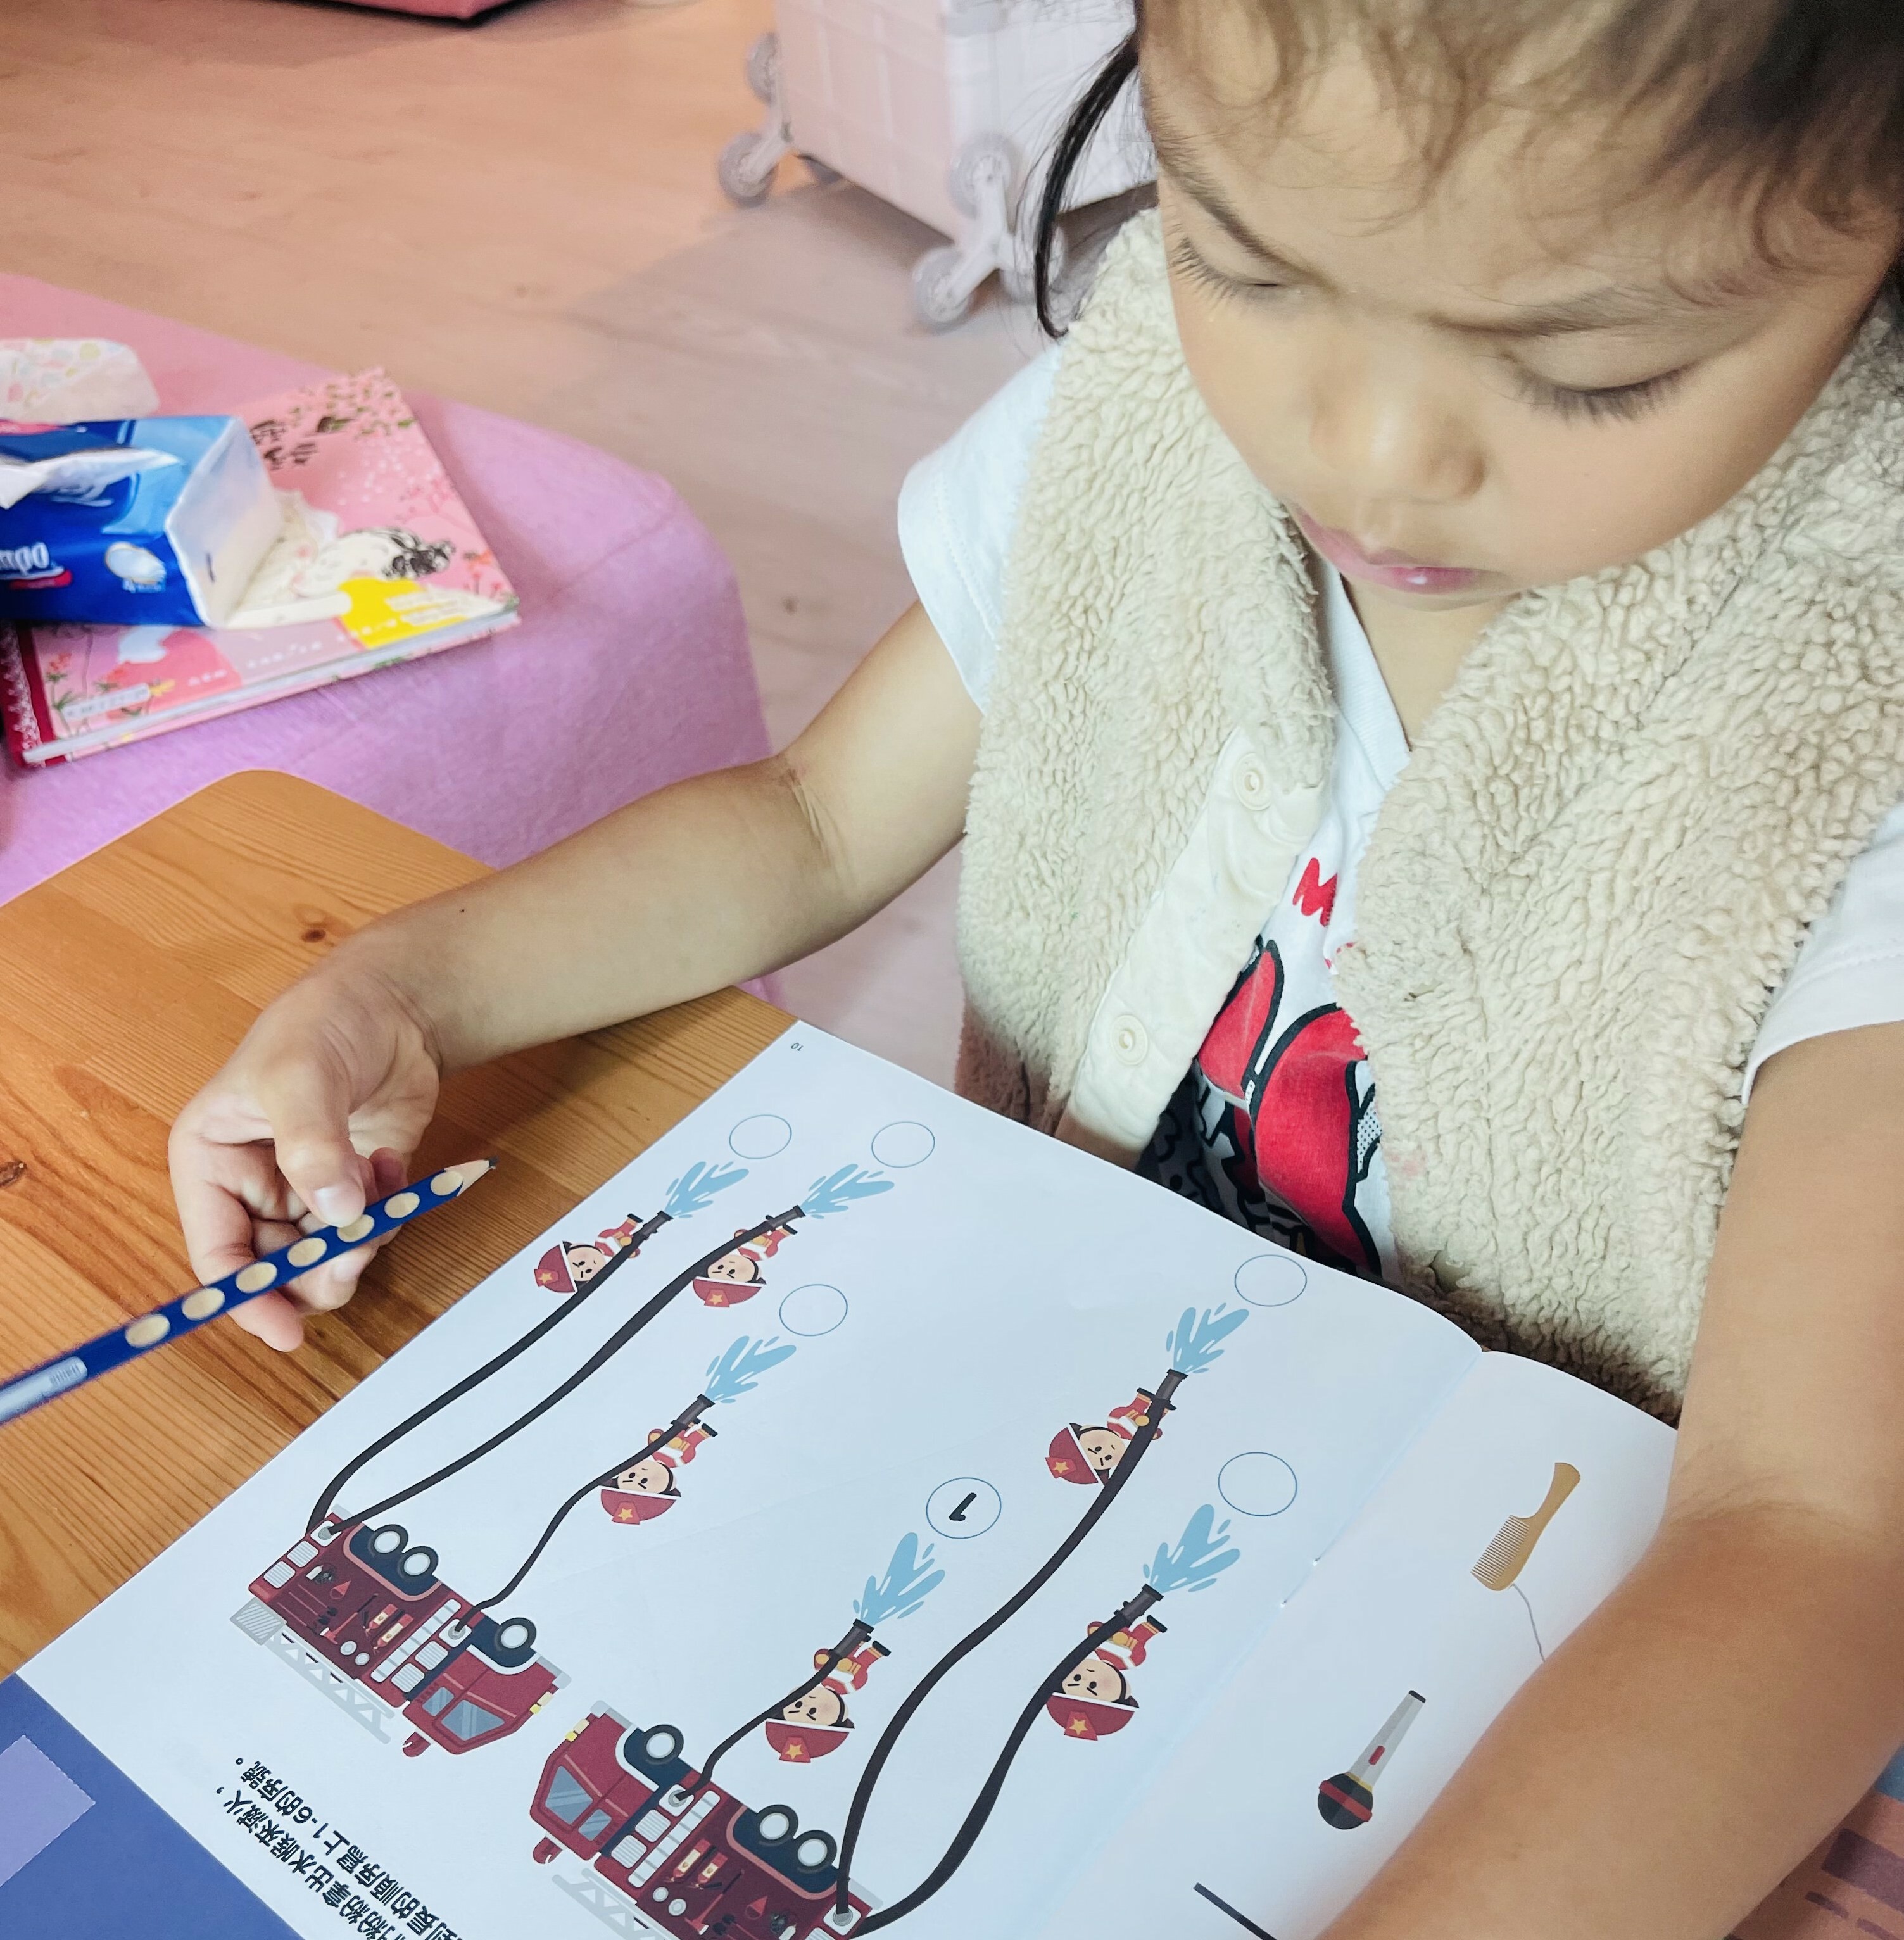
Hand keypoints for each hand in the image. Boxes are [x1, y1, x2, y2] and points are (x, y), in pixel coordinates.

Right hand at [169, 959, 443, 1349]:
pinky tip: (392, 1165)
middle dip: (318, 1270)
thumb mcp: (300, 1076)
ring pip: (323, 1259)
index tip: (286, 1332)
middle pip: (274, 1268)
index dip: (246, 1299)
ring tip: (383, 1190)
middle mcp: (250, 1185)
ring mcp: (303, 1189)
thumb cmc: (325, 1022)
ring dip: (359, 1242)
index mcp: (209, 1161)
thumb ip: (311, 1147)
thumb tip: (335, 1216)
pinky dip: (386, 1214)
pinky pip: (365, 1232)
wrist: (394, 1001)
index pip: (216, 1253)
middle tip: (360, 1249)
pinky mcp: (352, 1187)